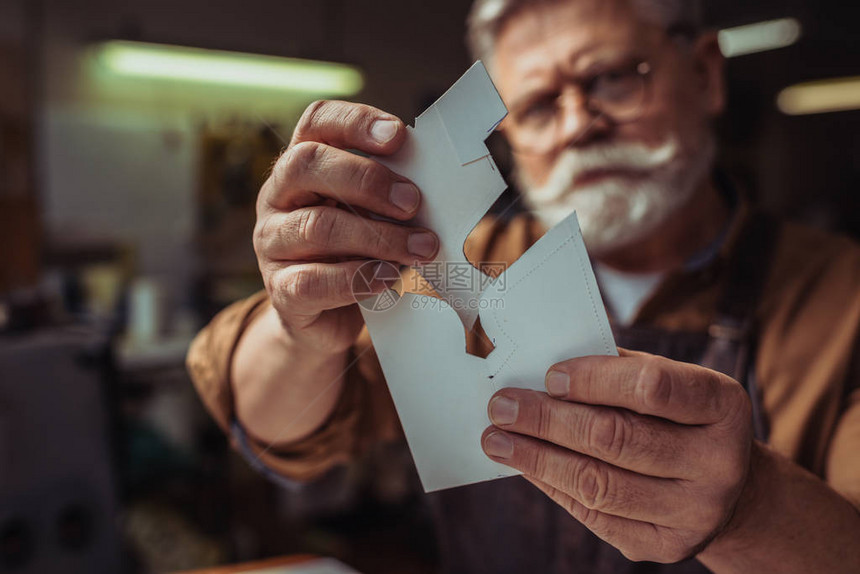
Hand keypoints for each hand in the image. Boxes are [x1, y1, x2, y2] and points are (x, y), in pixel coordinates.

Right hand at [255, 100, 438, 354]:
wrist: (323, 319)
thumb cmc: (354, 253)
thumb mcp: (371, 215)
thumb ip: (391, 196)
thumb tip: (438, 187)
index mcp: (301, 167)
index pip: (316, 123)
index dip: (356, 122)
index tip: (399, 135)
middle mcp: (277, 197)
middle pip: (307, 165)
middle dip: (367, 179)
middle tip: (413, 202)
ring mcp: (272, 244)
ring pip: (317, 227)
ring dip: (378, 236)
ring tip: (420, 248)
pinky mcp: (282, 290)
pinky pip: (314, 281)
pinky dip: (358, 278)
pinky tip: (388, 277)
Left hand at [481, 350, 753, 562]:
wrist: (726, 486)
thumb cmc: (678, 417)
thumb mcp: (668, 380)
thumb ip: (616, 370)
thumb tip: (539, 368)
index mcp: (722, 406)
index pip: (653, 387)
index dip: (595, 380)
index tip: (549, 376)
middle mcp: (718, 462)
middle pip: (616, 438)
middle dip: (548, 420)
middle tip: (501, 405)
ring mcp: (695, 511)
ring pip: (599, 483)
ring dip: (537, 458)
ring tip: (496, 439)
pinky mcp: (665, 545)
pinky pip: (595, 516)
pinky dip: (552, 486)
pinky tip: (526, 465)